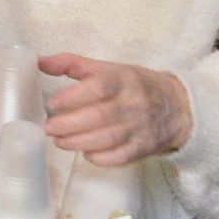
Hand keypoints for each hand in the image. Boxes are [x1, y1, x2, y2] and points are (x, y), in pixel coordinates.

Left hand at [40, 53, 192, 166]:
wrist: (178, 107)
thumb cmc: (135, 85)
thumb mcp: (108, 68)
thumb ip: (73, 64)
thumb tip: (39, 61)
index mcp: (123, 79)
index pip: (98, 87)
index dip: (73, 97)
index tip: (52, 103)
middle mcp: (133, 103)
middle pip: (99, 117)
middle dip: (68, 125)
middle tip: (48, 127)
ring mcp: (139, 127)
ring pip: (106, 139)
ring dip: (77, 142)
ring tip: (58, 141)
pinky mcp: (143, 147)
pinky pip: (119, 157)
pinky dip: (99, 157)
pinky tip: (84, 153)